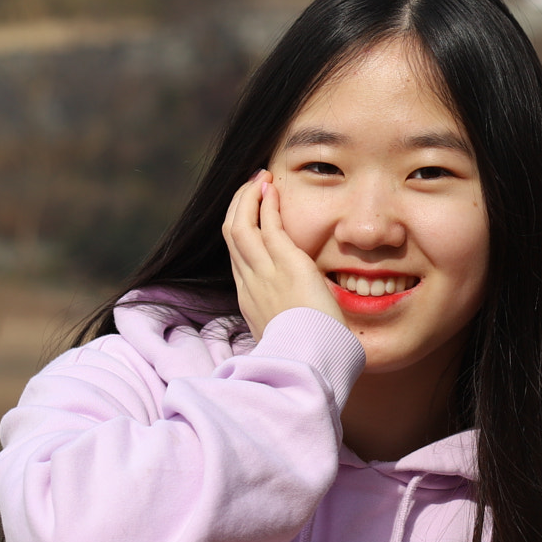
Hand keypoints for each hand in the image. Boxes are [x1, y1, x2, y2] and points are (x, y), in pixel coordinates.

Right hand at [222, 171, 344, 339]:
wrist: (310, 362)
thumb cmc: (307, 352)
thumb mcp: (286, 332)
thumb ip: (286, 315)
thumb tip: (299, 311)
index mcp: (249, 300)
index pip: (237, 256)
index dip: (241, 229)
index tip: (250, 215)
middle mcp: (250, 283)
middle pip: (231, 235)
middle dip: (239, 206)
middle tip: (252, 187)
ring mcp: (264, 273)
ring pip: (241, 225)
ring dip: (248, 197)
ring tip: (260, 178)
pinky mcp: (287, 265)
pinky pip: (268, 226)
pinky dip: (267, 204)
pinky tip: (272, 189)